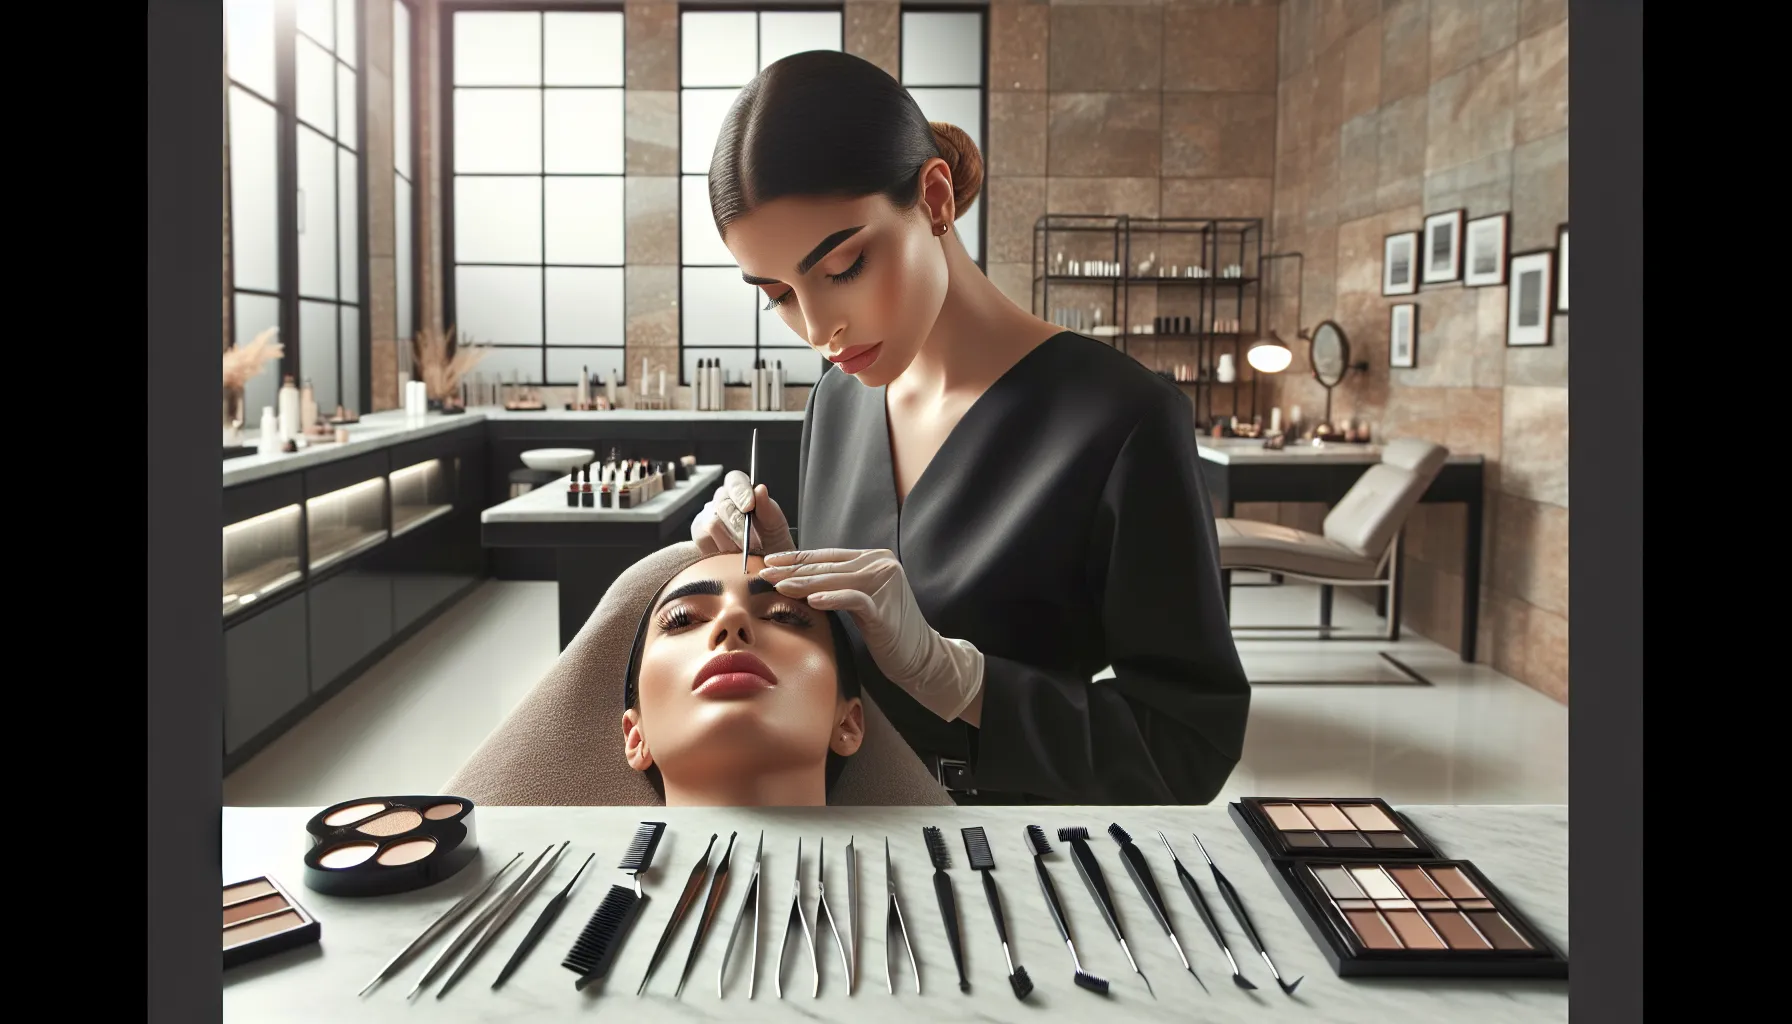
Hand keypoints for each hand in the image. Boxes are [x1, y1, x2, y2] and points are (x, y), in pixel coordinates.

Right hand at [690, 471, 794, 555]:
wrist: (764, 569)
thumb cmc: (771, 544)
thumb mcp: (776, 527)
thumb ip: (768, 508)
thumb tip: (760, 489)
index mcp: (742, 491)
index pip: (735, 480)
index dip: (740, 492)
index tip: (749, 507)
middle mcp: (722, 500)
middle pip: (722, 505)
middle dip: (739, 526)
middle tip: (753, 543)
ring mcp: (707, 516)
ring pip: (711, 523)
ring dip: (731, 541)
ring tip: (745, 552)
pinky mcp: (699, 535)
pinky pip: (702, 539)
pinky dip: (719, 550)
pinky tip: (731, 556)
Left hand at [760, 548, 983, 722]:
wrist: (920, 656)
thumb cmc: (886, 630)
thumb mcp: (859, 600)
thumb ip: (839, 585)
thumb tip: (797, 579)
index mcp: (873, 558)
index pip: (826, 556)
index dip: (796, 557)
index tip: (769, 560)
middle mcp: (881, 564)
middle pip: (828, 566)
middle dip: (793, 569)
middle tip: (764, 573)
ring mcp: (886, 583)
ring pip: (836, 580)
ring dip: (804, 583)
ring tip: (779, 585)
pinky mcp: (886, 608)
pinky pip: (854, 599)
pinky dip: (832, 599)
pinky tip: (811, 601)